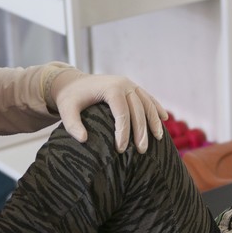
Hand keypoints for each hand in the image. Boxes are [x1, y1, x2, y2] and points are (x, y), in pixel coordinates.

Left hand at [50, 71, 167, 152]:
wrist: (72, 82)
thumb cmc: (70, 98)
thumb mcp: (66, 110)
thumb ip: (72, 125)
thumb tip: (83, 140)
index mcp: (110, 88)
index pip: (122, 112)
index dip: (123, 132)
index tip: (121, 149)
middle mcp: (124, 84)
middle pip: (138, 109)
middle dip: (141, 131)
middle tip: (141, 150)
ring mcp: (130, 84)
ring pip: (147, 103)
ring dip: (154, 120)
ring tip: (158, 138)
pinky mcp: (132, 87)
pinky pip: (147, 98)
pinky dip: (156, 107)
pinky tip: (164, 118)